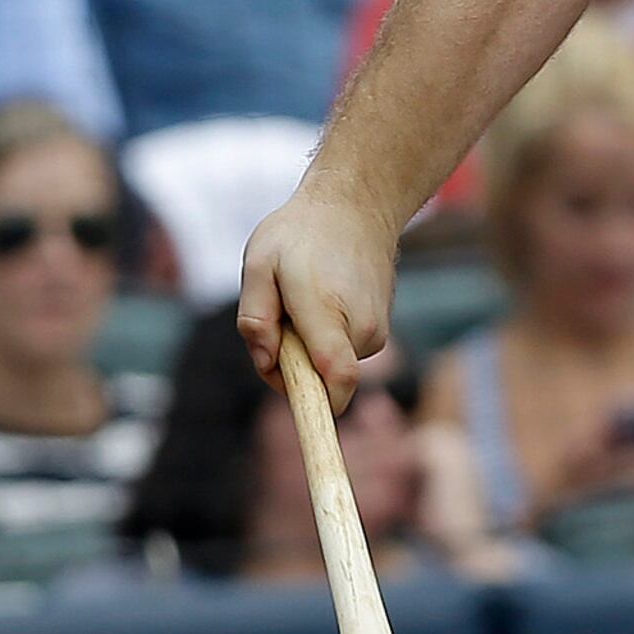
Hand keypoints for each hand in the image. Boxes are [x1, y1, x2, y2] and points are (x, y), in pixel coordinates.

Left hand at [239, 178, 397, 410]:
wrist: (357, 205)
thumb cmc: (302, 233)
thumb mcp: (260, 262)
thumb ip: (255, 316)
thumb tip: (266, 360)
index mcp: (327, 313)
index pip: (336, 379)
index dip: (319, 409)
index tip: (309, 428)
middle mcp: (360, 330)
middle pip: (319, 380)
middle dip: (287, 364)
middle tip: (275, 315)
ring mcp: (375, 332)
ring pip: (328, 367)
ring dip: (303, 347)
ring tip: (298, 298)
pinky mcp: (378, 331)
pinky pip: (339, 353)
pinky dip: (321, 339)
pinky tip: (317, 298)